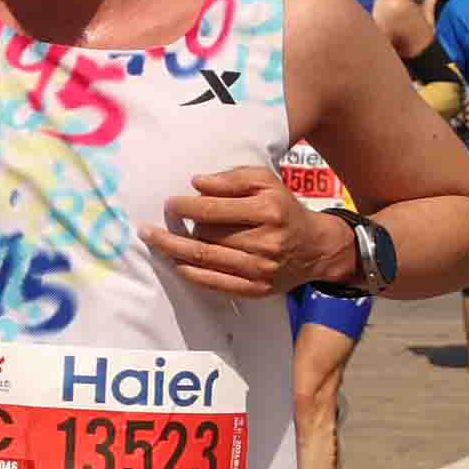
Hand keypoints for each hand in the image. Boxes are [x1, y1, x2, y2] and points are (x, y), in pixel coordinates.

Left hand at [142, 161, 327, 298]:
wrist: (316, 247)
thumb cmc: (282, 208)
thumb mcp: (266, 182)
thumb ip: (232, 178)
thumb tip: (197, 183)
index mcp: (268, 211)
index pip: (213, 210)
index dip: (184, 207)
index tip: (168, 204)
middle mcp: (265, 242)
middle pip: (206, 236)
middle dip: (178, 229)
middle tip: (155, 224)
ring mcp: (260, 269)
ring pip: (205, 259)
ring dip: (173, 250)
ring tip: (153, 240)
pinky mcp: (255, 289)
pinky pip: (213, 283)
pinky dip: (189, 273)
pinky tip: (174, 262)